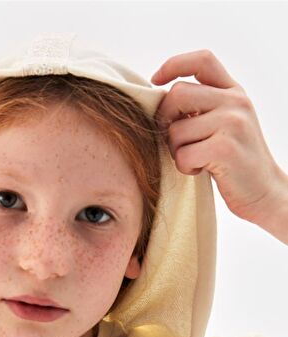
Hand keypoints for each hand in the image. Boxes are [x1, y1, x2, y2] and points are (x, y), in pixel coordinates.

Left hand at [151, 49, 284, 226]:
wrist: (264, 192)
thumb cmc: (235, 162)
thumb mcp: (226, 125)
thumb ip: (203, 107)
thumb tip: (161, 100)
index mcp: (234, 92)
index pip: (202, 60)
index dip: (173, 65)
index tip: (155, 80)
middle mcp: (235, 102)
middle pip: (178, 94)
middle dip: (165, 119)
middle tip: (174, 140)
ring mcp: (232, 123)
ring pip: (176, 130)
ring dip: (175, 150)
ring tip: (194, 159)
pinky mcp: (225, 149)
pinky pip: (182, 154)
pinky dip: (184, 168)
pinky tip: (200, 171)